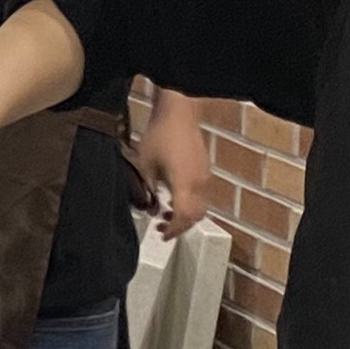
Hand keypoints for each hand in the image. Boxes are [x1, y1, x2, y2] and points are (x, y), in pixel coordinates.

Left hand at [135, 88, 214, 238]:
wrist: (179, 113)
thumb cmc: (160, 136)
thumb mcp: (145, 165)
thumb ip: (147, 190)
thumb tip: (150, 209)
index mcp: (185, 184)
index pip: (183, 217)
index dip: (174, 230)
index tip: (162, 235)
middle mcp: (199, 183)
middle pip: (195, 215)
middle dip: (180, 225)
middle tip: (161, 228)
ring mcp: (204, 175)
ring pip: (200, 205)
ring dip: (185, 214)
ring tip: (165, 213)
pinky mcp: (204, 168)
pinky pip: (200, 194)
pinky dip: (189, 202)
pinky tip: (172, 197)